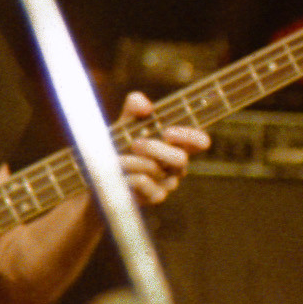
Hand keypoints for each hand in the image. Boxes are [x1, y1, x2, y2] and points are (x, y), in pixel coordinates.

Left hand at [117, 90, 208, 205]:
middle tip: (135, 143)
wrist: (103, 174)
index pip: (198, 142)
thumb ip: (135, 106)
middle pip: (180, 159)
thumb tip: (146, 106)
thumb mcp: (126, 122)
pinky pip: (143, 183)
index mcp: (177, 145)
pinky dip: (127, 176)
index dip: (191, 137)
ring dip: (131, 161)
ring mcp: (168, 183)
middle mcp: (177, 165)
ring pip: (156, 169)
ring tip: (117, 159)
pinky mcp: (155, 198)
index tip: (169, 132)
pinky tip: (120, 176)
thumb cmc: (121, 144)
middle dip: (154, 148)